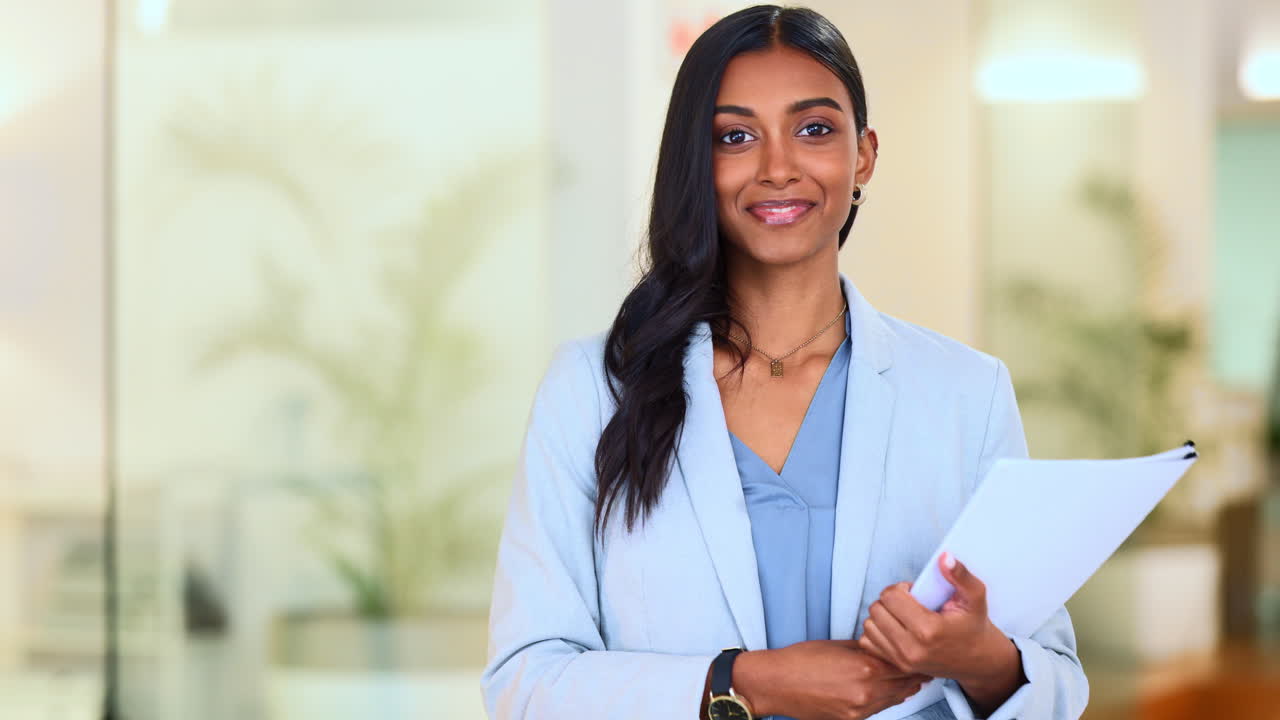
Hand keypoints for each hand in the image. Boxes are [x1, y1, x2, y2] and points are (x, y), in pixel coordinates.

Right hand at [734, 639, 929, 719]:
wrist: (775, 684)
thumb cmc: (800, 660)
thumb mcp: (837, 646)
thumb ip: (865, 649)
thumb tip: (883, 648)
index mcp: (864, 668)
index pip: (904, 664)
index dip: (915, 658)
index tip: (921, 652)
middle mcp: (866, 692)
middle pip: (904, 684)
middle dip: (914, 675)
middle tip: (924, 666)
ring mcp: (859, 709)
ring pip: (894, 699)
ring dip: (903, 688)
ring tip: (911, 678)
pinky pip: (877, 708)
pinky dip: (885, 698)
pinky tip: (886, 690)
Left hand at [857, 552, 1024, 713]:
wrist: (979, 661)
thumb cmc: (975, 626)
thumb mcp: (975, 597)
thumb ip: (960, 575)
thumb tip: (944, 557)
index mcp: (928, 630)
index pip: (890, 597)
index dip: (900, 588)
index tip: (914, 592)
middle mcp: (912, 648)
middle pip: (877, 609)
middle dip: (890, 600)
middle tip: (909, 603)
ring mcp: (903, 660)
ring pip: (869, 625)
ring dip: (882, 615)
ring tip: (903, 615)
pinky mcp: (898, 666)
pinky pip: (869, 641)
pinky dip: (878, 631)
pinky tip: (896, 628)